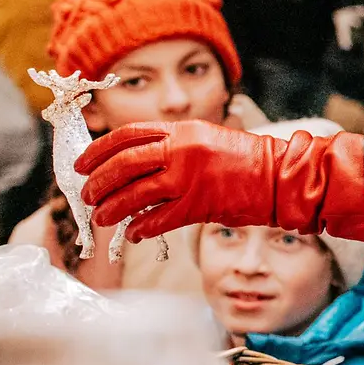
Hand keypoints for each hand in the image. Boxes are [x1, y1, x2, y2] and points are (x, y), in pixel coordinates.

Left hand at [75, 121, 363, 243]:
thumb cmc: (248, 161)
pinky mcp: (199, 206)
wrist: (282, 178)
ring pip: (135, 195)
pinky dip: (141, 228)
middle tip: (87, 195)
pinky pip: (158, 220)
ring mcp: (189, 179)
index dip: (98, 151)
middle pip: (123, 165)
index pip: (127, 136)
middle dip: (99, 182)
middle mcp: (181, 151)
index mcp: (182, 131)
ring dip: (112, 208)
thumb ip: (174, 145)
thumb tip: (136, 163)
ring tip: (102, 217)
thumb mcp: (207, 139)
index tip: (82, 165)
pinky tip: (133, 233)